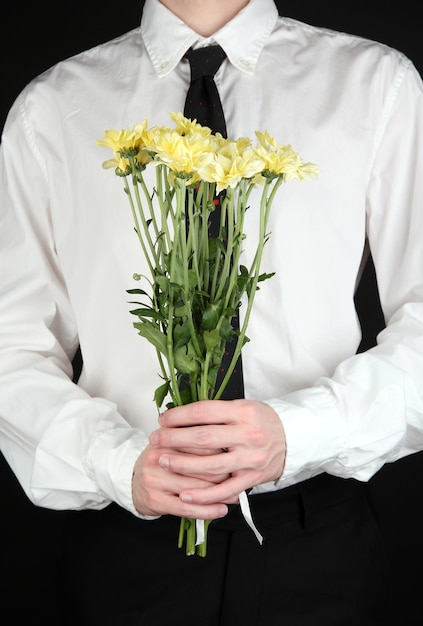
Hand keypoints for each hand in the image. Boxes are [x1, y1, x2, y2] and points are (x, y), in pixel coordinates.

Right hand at [132, 442, 231, 519]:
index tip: (235, 455)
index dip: (221, 450)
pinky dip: (206, 510)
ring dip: (219, 494)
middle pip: (199, 465)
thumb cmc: (159, 461)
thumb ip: (194, 440)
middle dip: (223, 473)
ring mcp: (156, 479)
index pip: (199, 442)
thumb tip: (229, 443)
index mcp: (166, 439)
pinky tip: (220, 509)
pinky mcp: (155, 500)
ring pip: (195, 488)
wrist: (130, 479)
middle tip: (239, 477)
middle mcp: (159, 457)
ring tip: (235, 495)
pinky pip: (186, 508)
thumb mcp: (173, 443)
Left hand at [147, 399, 285, 508]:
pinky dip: (203, 495)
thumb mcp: (242, 406)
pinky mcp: (252, 478)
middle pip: (203, 437)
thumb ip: (215, 412)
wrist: (292, 437)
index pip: (204, 412)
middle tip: (156, 439)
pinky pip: (224, 490)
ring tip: (163, 461)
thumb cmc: (261, 421)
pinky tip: (184, 494)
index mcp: (243, 411)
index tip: (163, 420)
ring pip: (210, 465)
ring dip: (182, 464)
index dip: (179, 416)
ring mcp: (250, 458)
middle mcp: (248, 434)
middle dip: (174, 438)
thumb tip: (179, 416)